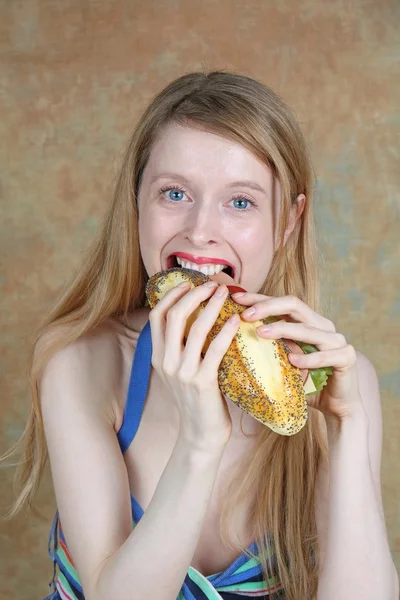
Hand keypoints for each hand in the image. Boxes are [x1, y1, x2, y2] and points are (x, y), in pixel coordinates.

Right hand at [149, 281, 240, 451]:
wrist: (200, 434)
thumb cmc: (195, 399)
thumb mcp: (178, 371)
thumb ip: (180, 347)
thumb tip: (194, 316)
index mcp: (158, 356)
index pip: (157, 316)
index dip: (171, 295)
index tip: (188, 283)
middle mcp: (166, 362)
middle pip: (174, 316)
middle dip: (194, 295)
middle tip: (212, 285)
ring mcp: (183, 373)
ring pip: (195, 329)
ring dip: (212, 307)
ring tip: (226, 295)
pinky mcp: (202, 383)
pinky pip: (215, 350)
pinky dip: (225, 332)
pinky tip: (236, 321)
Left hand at [231, 292, 361, 421]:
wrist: (337, 406)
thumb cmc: (306, 382)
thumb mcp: (284, 361)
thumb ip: (271, 347)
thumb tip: (235, 338)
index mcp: (309, 321)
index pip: (282, 303)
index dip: (259, 298)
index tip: (236, 298)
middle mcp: (324, 325)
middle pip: (295, 306)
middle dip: (268, 307)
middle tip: (245, 315)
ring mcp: (337, 340)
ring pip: (307, 329)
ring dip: (282, 330)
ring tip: (261, 333)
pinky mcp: (347, 358)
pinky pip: (326, 356)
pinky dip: (309, 359)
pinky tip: (293, 361)